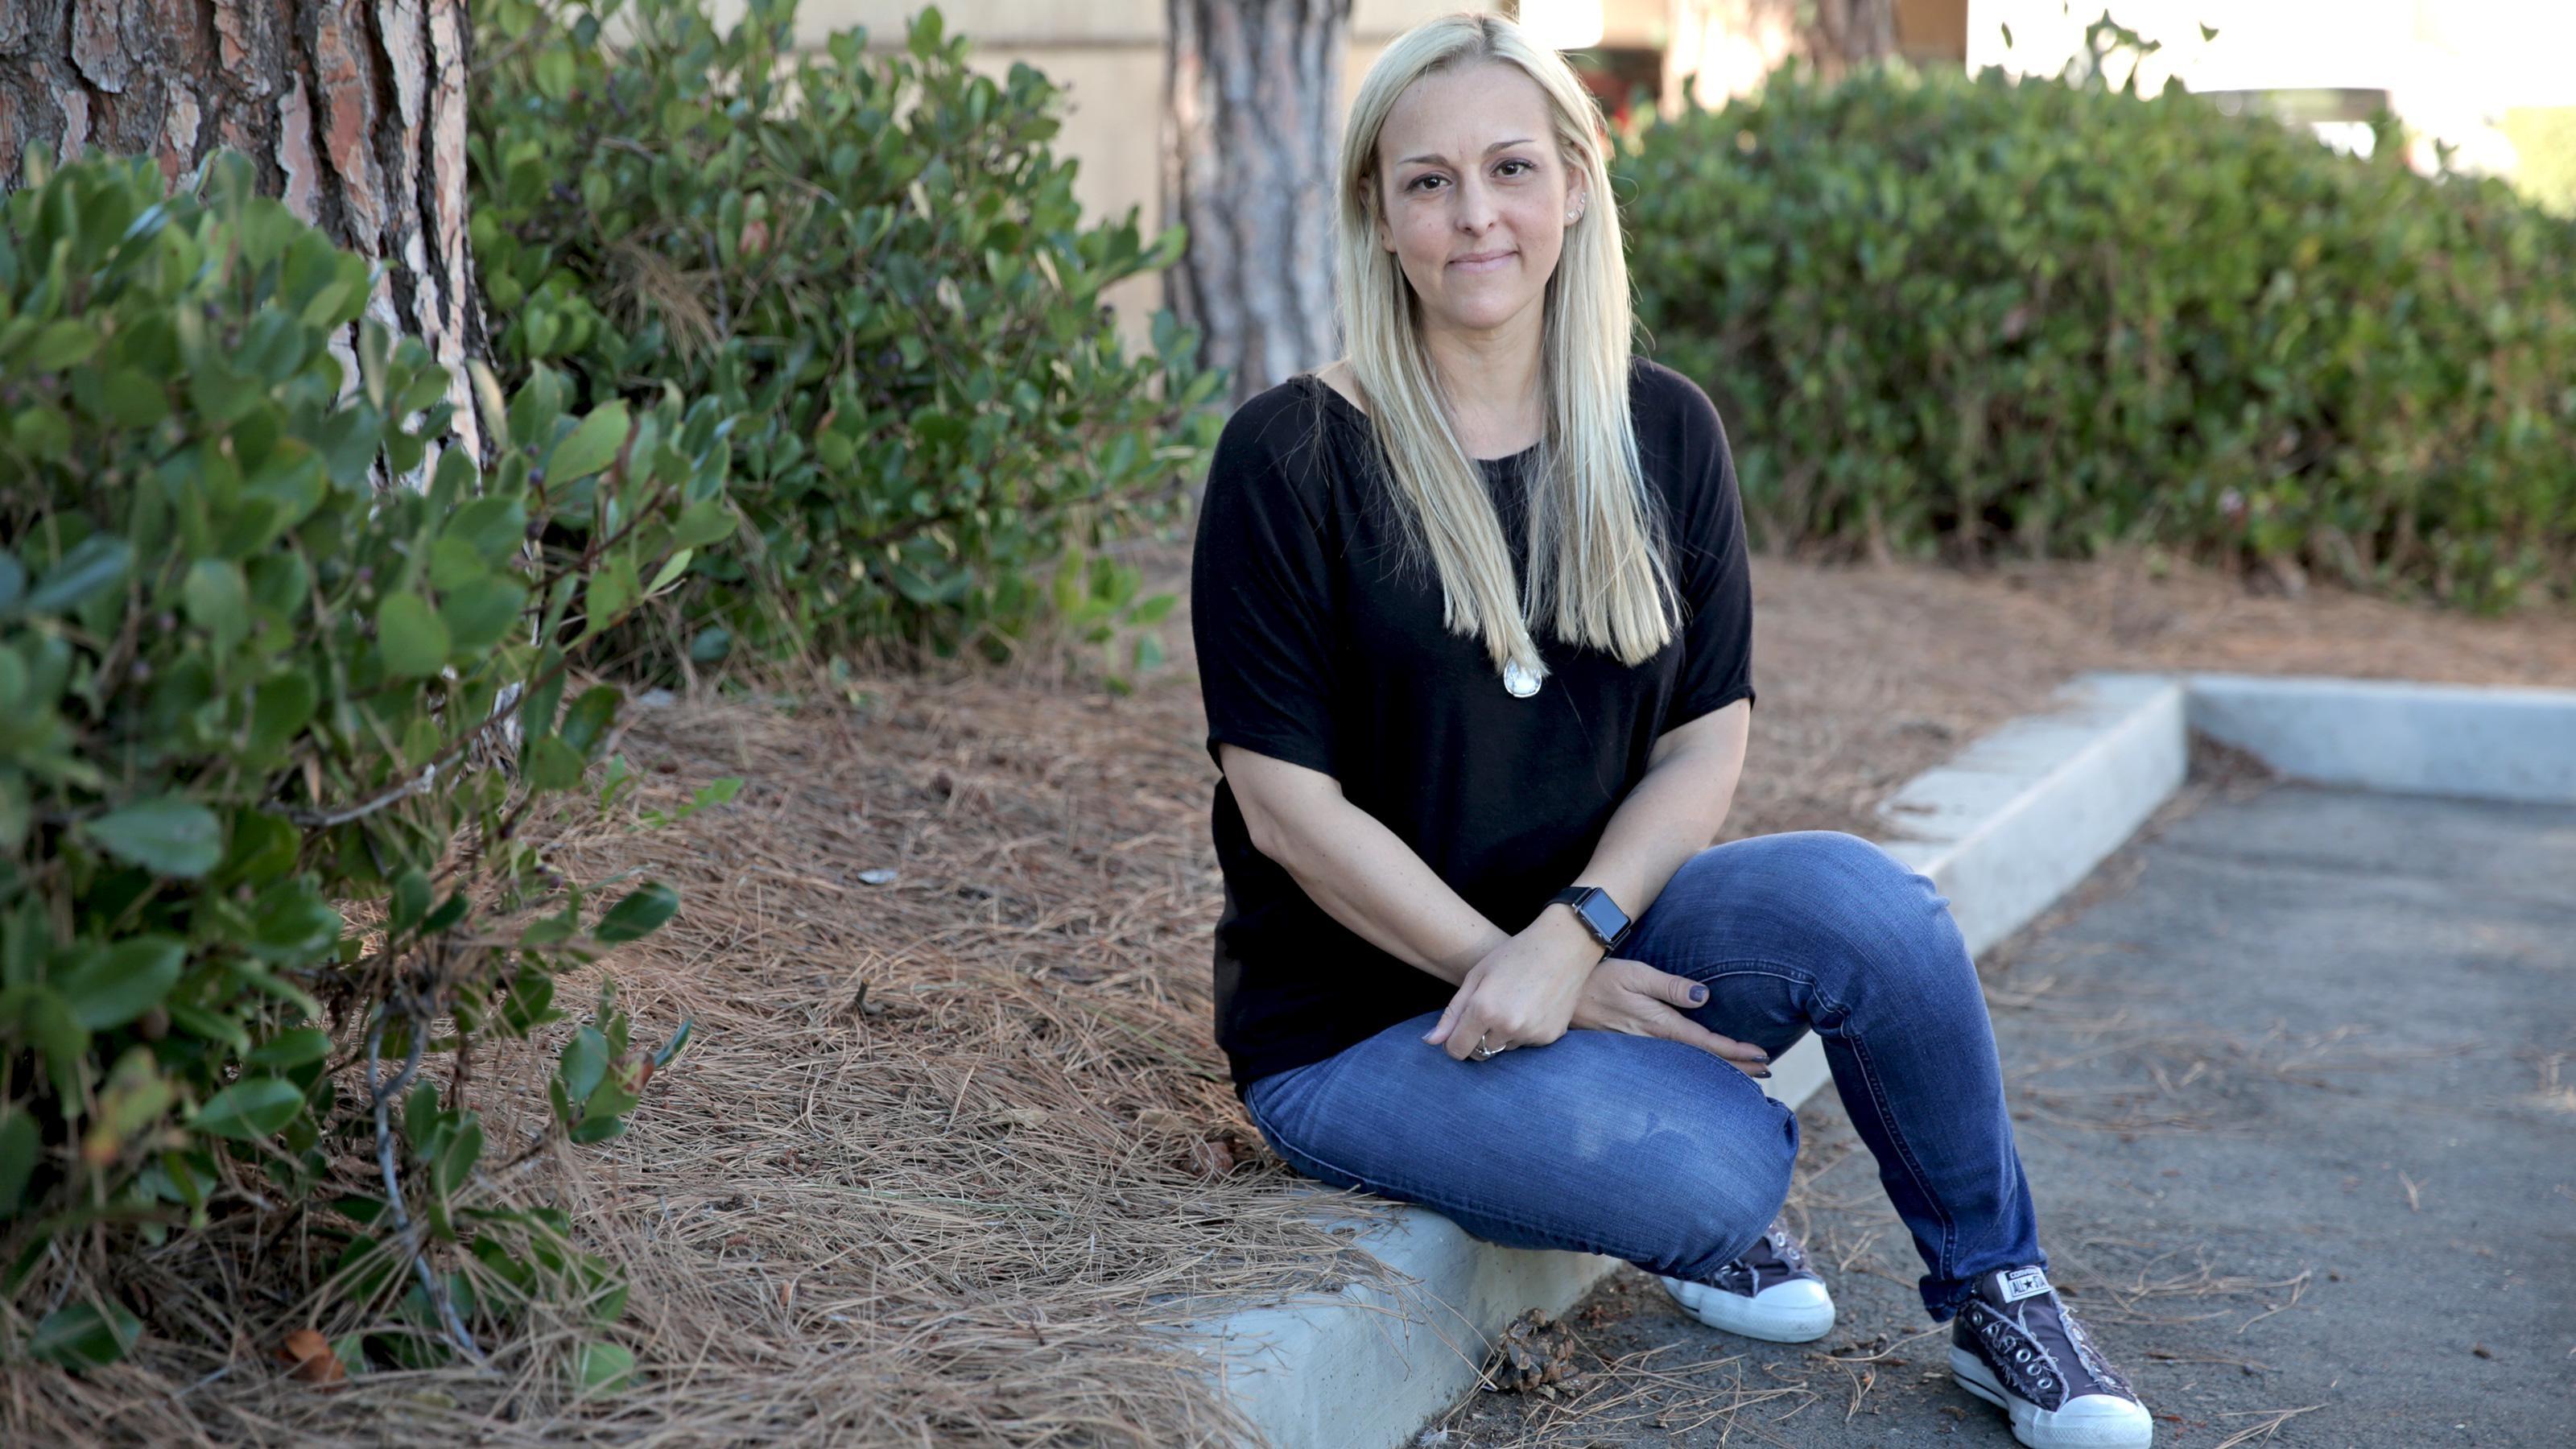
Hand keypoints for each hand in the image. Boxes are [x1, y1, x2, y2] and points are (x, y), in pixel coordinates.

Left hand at [1422, 927, 1593, 1061]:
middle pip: (1480, 1052)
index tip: (1459, 1030)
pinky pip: (1527, 1043)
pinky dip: (1525, 1032)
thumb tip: (1431, 1042)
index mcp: (1484, 1010)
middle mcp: (1508, 1027)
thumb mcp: (1477, 976)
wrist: (1564, 948)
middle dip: (1478, 1038)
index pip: (1457, 1050)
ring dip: (1503, 1034)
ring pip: (1504, 1048)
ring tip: (1514, 1004)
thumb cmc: (1515, 955)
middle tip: (1489, 1011)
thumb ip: (1453, 1012)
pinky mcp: (1550, 1036)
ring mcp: (1531, 1034)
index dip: (1453, 1042)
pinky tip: (1532, 1007)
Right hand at [1567, 958, 1771, 1077]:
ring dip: (1717, 1072)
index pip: (1707, 1044)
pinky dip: (1693, 1070)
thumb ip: (1671, 986)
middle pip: (1702, 1062)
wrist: (1561, 997)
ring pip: (1687, 1068)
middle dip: (1736, 1069)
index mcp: (1658, 1026)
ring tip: (1743, 1078)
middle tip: (1766, 1076)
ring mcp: (1640, 1052)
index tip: (1763, 1057)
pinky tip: (1699, 1072)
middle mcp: (1652, 1044)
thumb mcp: (1636, 974)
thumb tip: (1704, 997)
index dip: (1737, 1052)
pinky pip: (1671, 1066)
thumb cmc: (1599, 979)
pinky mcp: (1630, 1052)